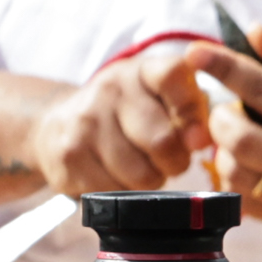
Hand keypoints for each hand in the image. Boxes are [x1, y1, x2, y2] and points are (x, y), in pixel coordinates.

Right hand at [25, 41, 212, 199]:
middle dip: (176, 162)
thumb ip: (191, 111)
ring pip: (140, 174)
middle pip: (162, 141)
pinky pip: (114, 190)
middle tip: (171, 161)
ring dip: (150, 180)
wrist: (60, 122)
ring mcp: (85, 121)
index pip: (173, 76)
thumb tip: (200, 140)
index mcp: (142, 70)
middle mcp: (111, 89)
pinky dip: (123, 191)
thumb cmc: (130, 113)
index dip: (192, 111)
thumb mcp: (162, 97)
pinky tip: (116, 175)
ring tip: (142, 167)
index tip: (199, 138)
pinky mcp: (69, 155)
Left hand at [189, 28, 261, 240]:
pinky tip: (254, 165)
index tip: (196, 53)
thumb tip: (252, 31)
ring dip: (226, 151)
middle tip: (229, 113)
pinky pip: (243, 200)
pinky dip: (238, 178)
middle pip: (239, 139)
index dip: (225, 68)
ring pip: (234, 173)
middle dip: (221, 120)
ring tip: (242, 140)